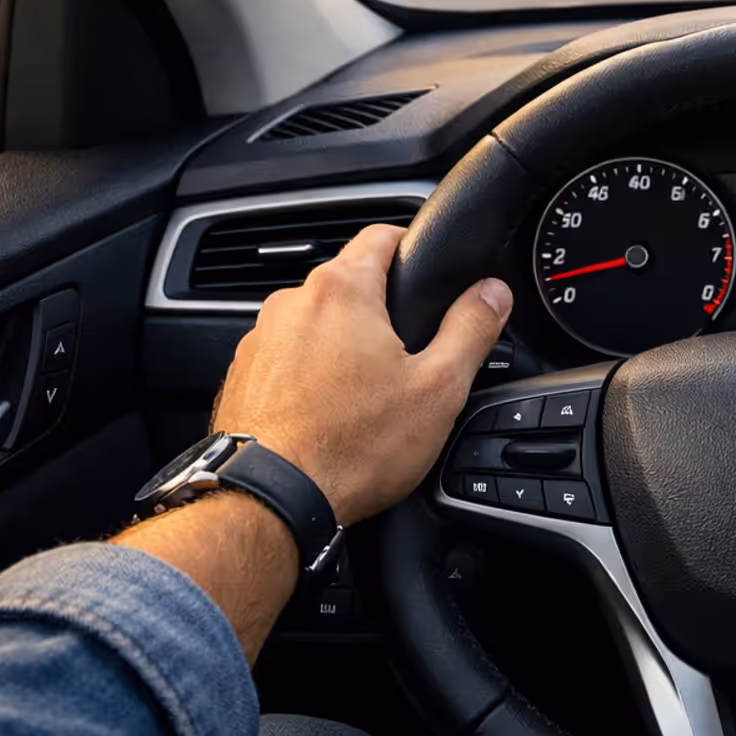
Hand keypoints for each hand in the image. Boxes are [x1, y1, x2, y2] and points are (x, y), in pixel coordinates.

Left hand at [212, 225, 511, 524]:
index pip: (382, 235)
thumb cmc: (352, 446)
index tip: (430, 275)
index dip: (414, 248)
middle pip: (350, 282)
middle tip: (411, 355)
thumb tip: (492, 293)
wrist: (271, 501)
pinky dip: (311, 375)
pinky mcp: (243, 376)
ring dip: (343, 344)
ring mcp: (260, 339)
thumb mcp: (439, 387)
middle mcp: (292, 303)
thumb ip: (471, 328)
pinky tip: (331, 414)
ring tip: (370, 395)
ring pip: (317, 323)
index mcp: (343, 290)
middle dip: (382, 310)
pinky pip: (288, 358)